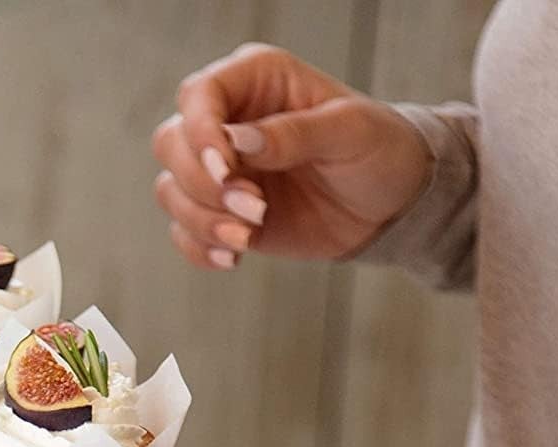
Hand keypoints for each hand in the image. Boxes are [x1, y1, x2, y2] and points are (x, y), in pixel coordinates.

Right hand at [151, 43, 431, 268]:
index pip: (199, 95)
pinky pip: (183, 232)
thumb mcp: (350, 132)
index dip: (201, 133)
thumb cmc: (376, 150)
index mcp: (257, 80)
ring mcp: (219, 170)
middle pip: (171, 143)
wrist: (385, 205)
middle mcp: (227, 120)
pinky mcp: (218, 213)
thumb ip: (295, 133)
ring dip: (203, 220)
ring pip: (171, 191)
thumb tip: (239, 141)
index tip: (227, 171)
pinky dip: (200, 248)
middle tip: (255, 208)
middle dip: (203, 184)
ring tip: (248, 236)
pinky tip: (234, 256)